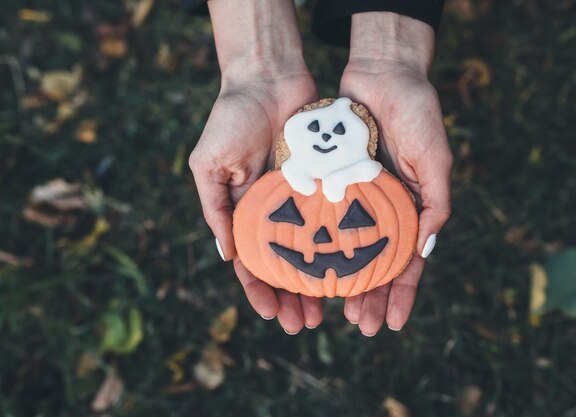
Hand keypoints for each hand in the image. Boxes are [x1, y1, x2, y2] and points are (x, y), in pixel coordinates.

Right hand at [188, 0, 322, 333]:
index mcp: (245, 211)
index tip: (272, 315)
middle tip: (305, 324)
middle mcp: (275, 211)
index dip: (260, 291)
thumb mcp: (210, 165)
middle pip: (285, 265)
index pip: (252, 262)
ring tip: (328, 311)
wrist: (269, 78)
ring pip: (313, 250)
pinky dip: (339, 245)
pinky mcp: (325, 182)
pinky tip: (350, 269)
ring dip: (317, 282)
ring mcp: (301, 199)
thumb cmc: (232, 118)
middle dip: (292, 297)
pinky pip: (334, 219)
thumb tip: (228, 255)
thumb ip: (216, 208)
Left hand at [339, 13, 452, 335]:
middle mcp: (381, 209)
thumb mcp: (434, 159)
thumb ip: (435, 203)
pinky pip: (320, 219)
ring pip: (345, 249)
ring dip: (341, 280)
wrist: (382, 74)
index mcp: (410, 208)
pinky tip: (307, 268)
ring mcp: (354, 198)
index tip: (394, 323)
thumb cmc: (416, 113)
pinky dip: (316, 245)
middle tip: (360, 324)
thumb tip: (425, 249)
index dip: (402, 294)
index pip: (407, 262)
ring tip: (329, 310)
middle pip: (375, 263)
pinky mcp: (329, 181)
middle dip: (370, 296)